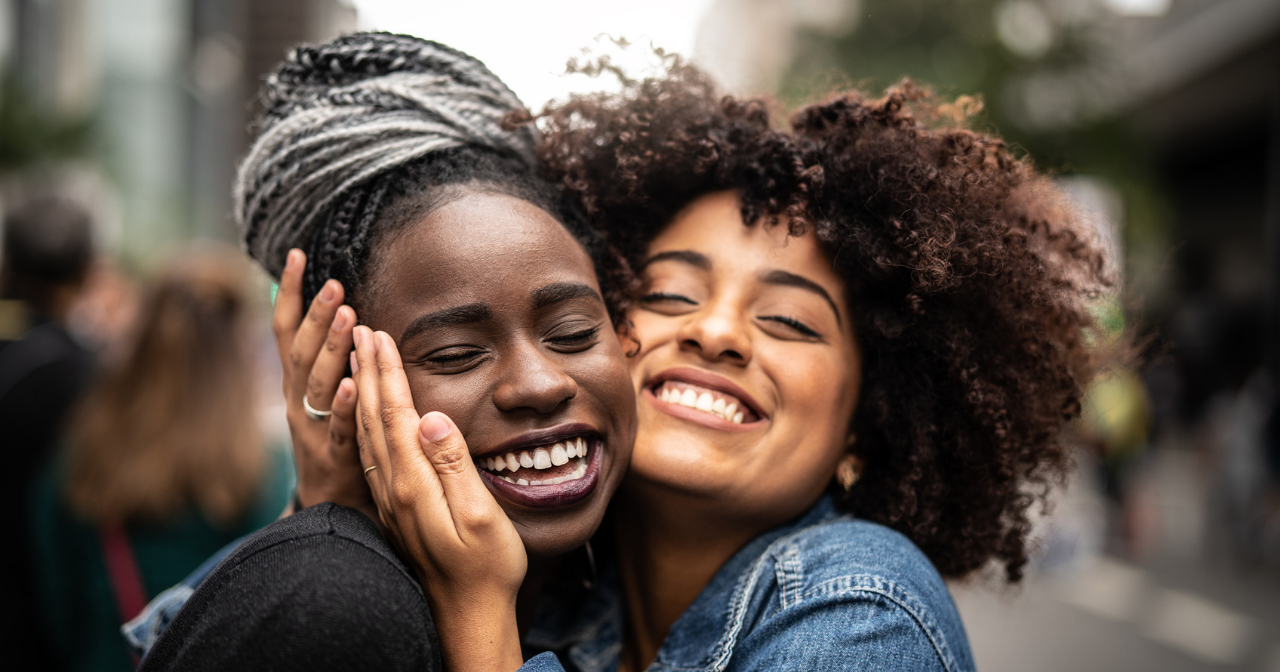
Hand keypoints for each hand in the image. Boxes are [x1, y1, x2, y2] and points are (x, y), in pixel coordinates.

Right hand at [273, 249, 371, 518]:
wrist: (329, 508)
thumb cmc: (332, 442)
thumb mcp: (321, 397)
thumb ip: (324, 359)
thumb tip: (331, 310)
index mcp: (295, 384)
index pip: (286, 331)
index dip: (288, 294)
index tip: (297, 255)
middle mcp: (297, 402)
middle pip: (302, 353)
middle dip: (316, 315)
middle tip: (334, 284)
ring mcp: (312, 429)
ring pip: (319, 384)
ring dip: (332, 348)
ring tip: (348, 316)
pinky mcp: (334, 457)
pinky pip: (339, 427)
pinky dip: (345, 405)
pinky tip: (356, 383)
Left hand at [352, 326, 525, 671]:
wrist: (467, 617)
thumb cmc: (486, 569)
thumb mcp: (481, 516)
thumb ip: (454, 465)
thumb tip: (430, 418)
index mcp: (414, 484)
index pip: (396, 414)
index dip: (387, 372)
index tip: (379, 333)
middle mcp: (394, 489)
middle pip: (374, 417)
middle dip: (366, 369)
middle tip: (359, 327)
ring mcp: (391, 500)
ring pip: (367, 433)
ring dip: (361, 391)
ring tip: (356, 358)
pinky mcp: (395, 510)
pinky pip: (371, 454)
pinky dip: (366, 421)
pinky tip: (367, 412)